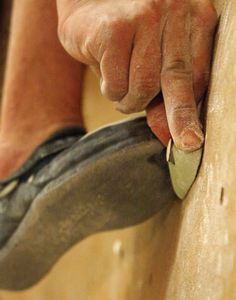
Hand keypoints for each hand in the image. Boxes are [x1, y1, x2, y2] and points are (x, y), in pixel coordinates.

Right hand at [57, 0, 217, 150]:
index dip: (192, 111)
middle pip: (179, 79)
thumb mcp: (151, 64)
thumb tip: (167, 135)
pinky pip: (117, 83)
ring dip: (130, 101)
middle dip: (181, 118)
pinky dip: (110, 91)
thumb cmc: (125, 40)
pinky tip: (106, 73)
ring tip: (121, 89)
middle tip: (187, 144)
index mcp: (194, 18)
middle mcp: (175, 11)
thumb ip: (162, 96)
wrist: (87, 5)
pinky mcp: (115, 28)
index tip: (192, 139)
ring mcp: (145, 16)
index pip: (198, 75)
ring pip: (144, 86)